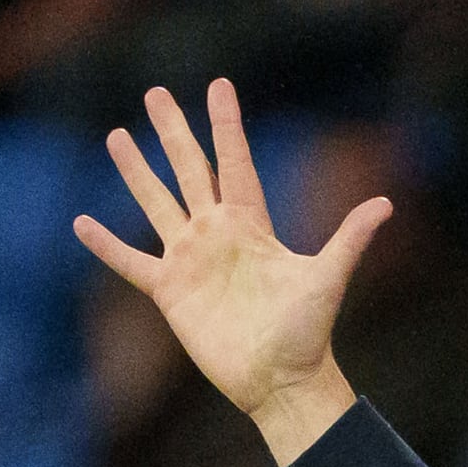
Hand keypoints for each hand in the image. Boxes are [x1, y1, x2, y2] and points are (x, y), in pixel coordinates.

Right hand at [73, 77, 389, 466]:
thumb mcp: (328, 278)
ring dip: (137, 173)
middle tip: (156, 93)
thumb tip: (386, 204)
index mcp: (252, 225)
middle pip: (190, 170)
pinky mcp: (171, 292)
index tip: (219, 86)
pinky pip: (131, 263)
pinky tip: (82, 224)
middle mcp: (218, 234)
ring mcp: (191, 261)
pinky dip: (106, 246)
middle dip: (174, 132)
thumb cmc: (308, 332)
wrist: (280, 380)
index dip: (227, 126)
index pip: (236, 163)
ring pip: (157, 205)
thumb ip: (350, 238)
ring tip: (117, 137)